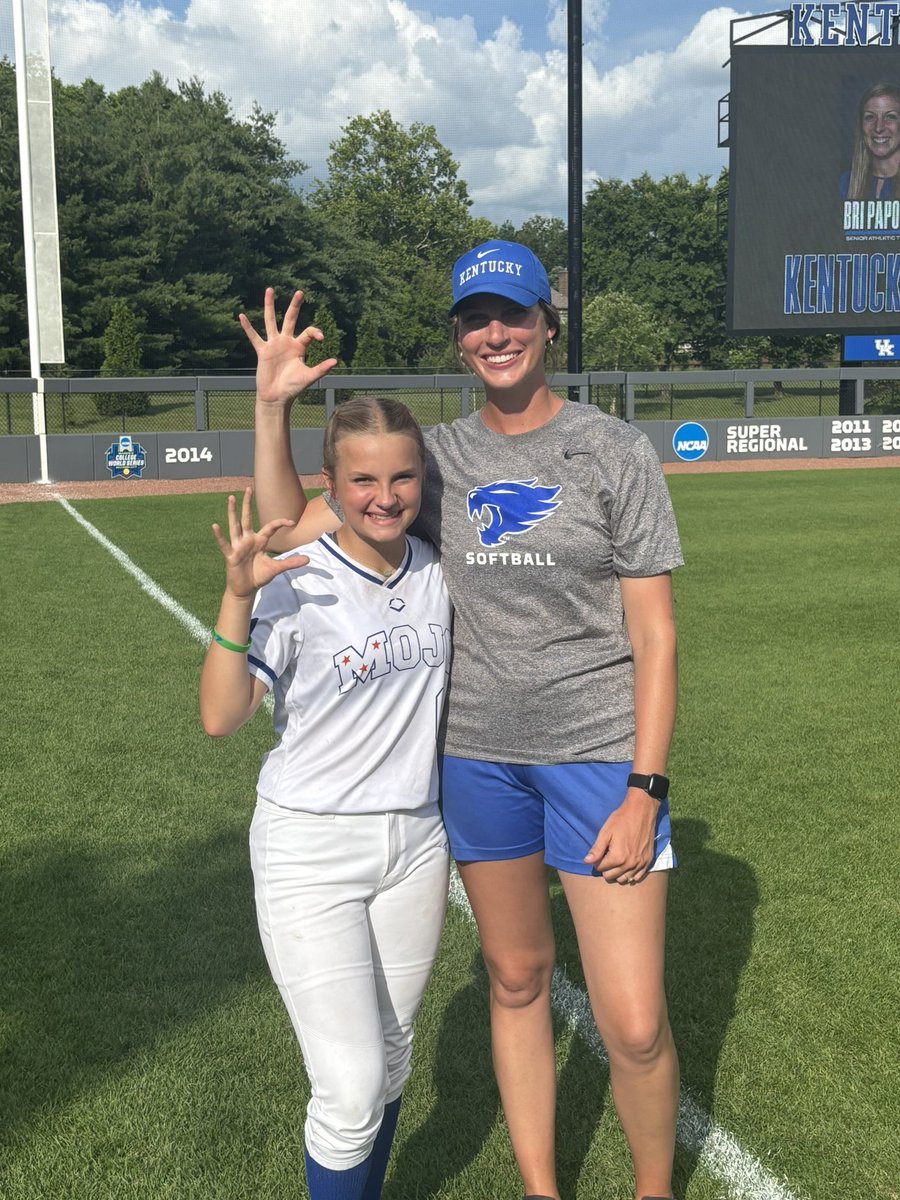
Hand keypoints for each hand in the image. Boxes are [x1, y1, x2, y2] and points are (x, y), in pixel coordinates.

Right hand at [212, 488, 308, 597]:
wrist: (246, 589)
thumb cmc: (259, 576)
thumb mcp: (277, 569)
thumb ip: (291, 563)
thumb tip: (309, 559)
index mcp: (259, 541)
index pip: (270, 527)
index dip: (280, 523)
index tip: (292, 522)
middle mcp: (248, 540)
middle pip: (247, 518)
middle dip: (248, 504)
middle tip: (248, 488)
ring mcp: (238, 546)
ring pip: (235, 526)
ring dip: (232, 512)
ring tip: (231, 498)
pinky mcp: (231, 555)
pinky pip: (224, 544)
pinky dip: (220, 535)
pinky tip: (215, 525)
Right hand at [239, 288, 337, 405]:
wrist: (277, 397)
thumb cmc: (293, 388)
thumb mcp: (309, 377)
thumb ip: (321, 369)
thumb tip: (335, 361)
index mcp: (299, 347)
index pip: (308, 332)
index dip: (315, 332)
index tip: (322, 337)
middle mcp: (286, 342)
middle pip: (290, 319)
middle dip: (295, 306)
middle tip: (300, 292)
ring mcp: (274, 345)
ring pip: (271, 321)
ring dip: (270, 306)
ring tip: (270, 289)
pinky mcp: (262, 351)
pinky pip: (254, 337)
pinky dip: (247, 328)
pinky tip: (241, 316)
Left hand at [583, 788, 658, 884]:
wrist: (641, 811)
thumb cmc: (621, 820)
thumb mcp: (605, 832)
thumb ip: (597, 849)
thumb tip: (586, 862)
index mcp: (617, 858)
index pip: (600, 869)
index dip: (598, 861)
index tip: (601, 852)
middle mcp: (630, 864)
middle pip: (611, 876)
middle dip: (606, 868)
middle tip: (608, 855)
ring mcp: (640, 864)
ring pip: (624, 879)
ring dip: (618, 872)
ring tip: (617, 860)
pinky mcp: (648, 861)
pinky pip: (637, 877)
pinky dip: (630, 874)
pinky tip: (627, 864)